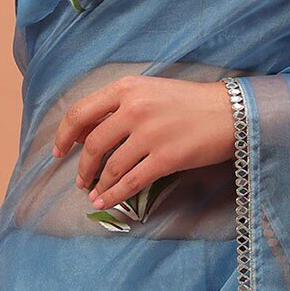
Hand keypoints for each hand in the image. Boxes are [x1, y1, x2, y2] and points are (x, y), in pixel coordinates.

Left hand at [52, 74, 235, 214]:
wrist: (231, 112)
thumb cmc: (191, 101)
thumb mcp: (151, 90)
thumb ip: (122, 105)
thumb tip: (91, 130)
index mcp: (127, 88)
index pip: (81, 112)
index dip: (64, 135)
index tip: (59, 151)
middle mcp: (134, 109)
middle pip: (92, 144)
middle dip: (82, 166)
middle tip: (80, 179)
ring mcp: (150, 134)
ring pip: (111, 166)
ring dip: (98, 184)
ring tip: (95, 194)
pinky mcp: (166, 158)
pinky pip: (131, 182)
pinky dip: (114, 195)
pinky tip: (106, 201)